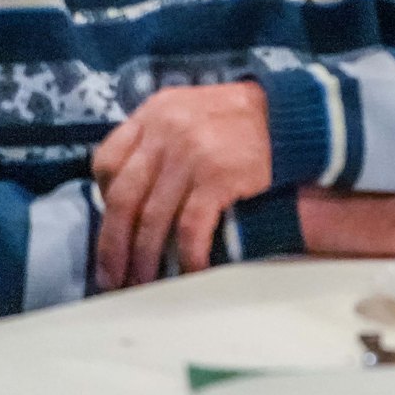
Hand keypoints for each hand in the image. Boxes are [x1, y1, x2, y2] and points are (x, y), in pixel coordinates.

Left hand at [91, 82, 271, 290]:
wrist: (292, 117)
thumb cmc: (240, 120)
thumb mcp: (188, 112)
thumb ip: (157, 138)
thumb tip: (133, 190)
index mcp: (153, 114)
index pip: (106, 161)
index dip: (102, 199)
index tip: (111, 224)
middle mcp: (165, 131)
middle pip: (123, 198)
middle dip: (113, 244)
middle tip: (111, 275)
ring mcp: (190, 154)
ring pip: (152, 218)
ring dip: (145, 258)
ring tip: (143, 282)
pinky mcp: (218, 177)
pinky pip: (190, 226)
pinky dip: (187, 254)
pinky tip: (189, 269)